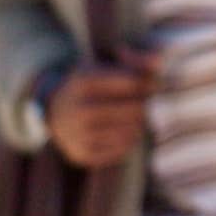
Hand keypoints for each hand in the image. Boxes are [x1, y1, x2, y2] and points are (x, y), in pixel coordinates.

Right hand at [46, 53, 158, 168]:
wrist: (56, 112)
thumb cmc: (94, 85)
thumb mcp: (107, 65)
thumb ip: (136, 61)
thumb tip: (159, 62)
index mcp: (84, 81)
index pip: (135, 83)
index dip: (150, 84)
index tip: (154, 84)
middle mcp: (77, 109)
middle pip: (135, 109)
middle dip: (147, 106)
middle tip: (152, 103)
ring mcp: (77, 134)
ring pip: (131, 131)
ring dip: (140, 124)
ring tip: (137, 116)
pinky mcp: (82, 154)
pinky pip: (122, 150)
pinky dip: (129, 140)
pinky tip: (124, 130)